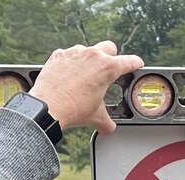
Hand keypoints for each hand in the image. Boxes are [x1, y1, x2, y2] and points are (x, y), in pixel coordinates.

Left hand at [28, 41, 143, 133]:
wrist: (48, 107)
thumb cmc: (73, 109)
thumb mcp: (96, 117)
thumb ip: (107, 121)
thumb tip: (108, 127)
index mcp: (107, 68)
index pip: (129, 61)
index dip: (135, 63)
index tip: (137, 63)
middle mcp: (92, 56)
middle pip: (109, 47)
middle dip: (112, 56)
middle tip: (109, 69)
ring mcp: (74, 53)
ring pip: (88, 50)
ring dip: (89, 60)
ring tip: (85, 76)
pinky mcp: (59, 55)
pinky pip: (69, 54)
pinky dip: (71, 63)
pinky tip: (68, 76)